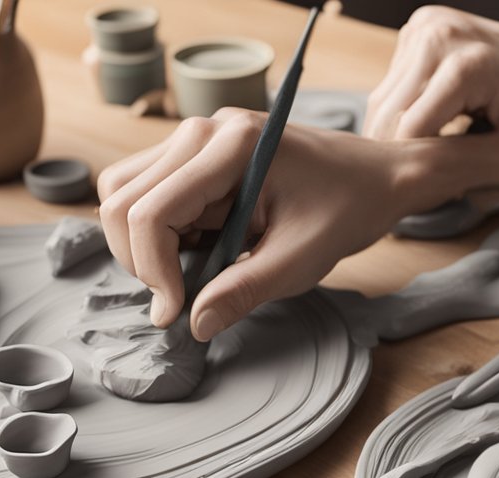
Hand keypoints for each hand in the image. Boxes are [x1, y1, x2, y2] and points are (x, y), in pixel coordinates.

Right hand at [97, 110, 410, 341]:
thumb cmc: (347, 210)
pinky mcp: (196, 156)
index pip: (151, 210)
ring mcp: (196, 139)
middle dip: (141, 260)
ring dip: (143, 246)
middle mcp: (203, 130)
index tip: (176, 313)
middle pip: (121, 199)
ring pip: (124, 194)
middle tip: (180, 301)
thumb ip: (244, 292)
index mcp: (231, 145)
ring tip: (192, 276)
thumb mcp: (300, 261)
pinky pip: (148, 194)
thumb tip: (194, 326)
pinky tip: (203, 253)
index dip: (153, 270)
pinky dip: (159, 235)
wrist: (377, 178)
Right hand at [364, 6, 498, 182]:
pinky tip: (441, 124)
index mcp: (465, 63)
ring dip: (403, 134)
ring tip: (444, 152)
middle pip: (388, 114)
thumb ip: (446, 167)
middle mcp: (440, 31)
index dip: (416, 171)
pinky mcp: (424, 27)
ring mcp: (430, 23)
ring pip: (385, 101)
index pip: (404, 132)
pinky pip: (394, 84)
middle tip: (441, 178)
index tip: (444, 190)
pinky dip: (409, 111)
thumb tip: (396, 177)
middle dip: (405, 153)